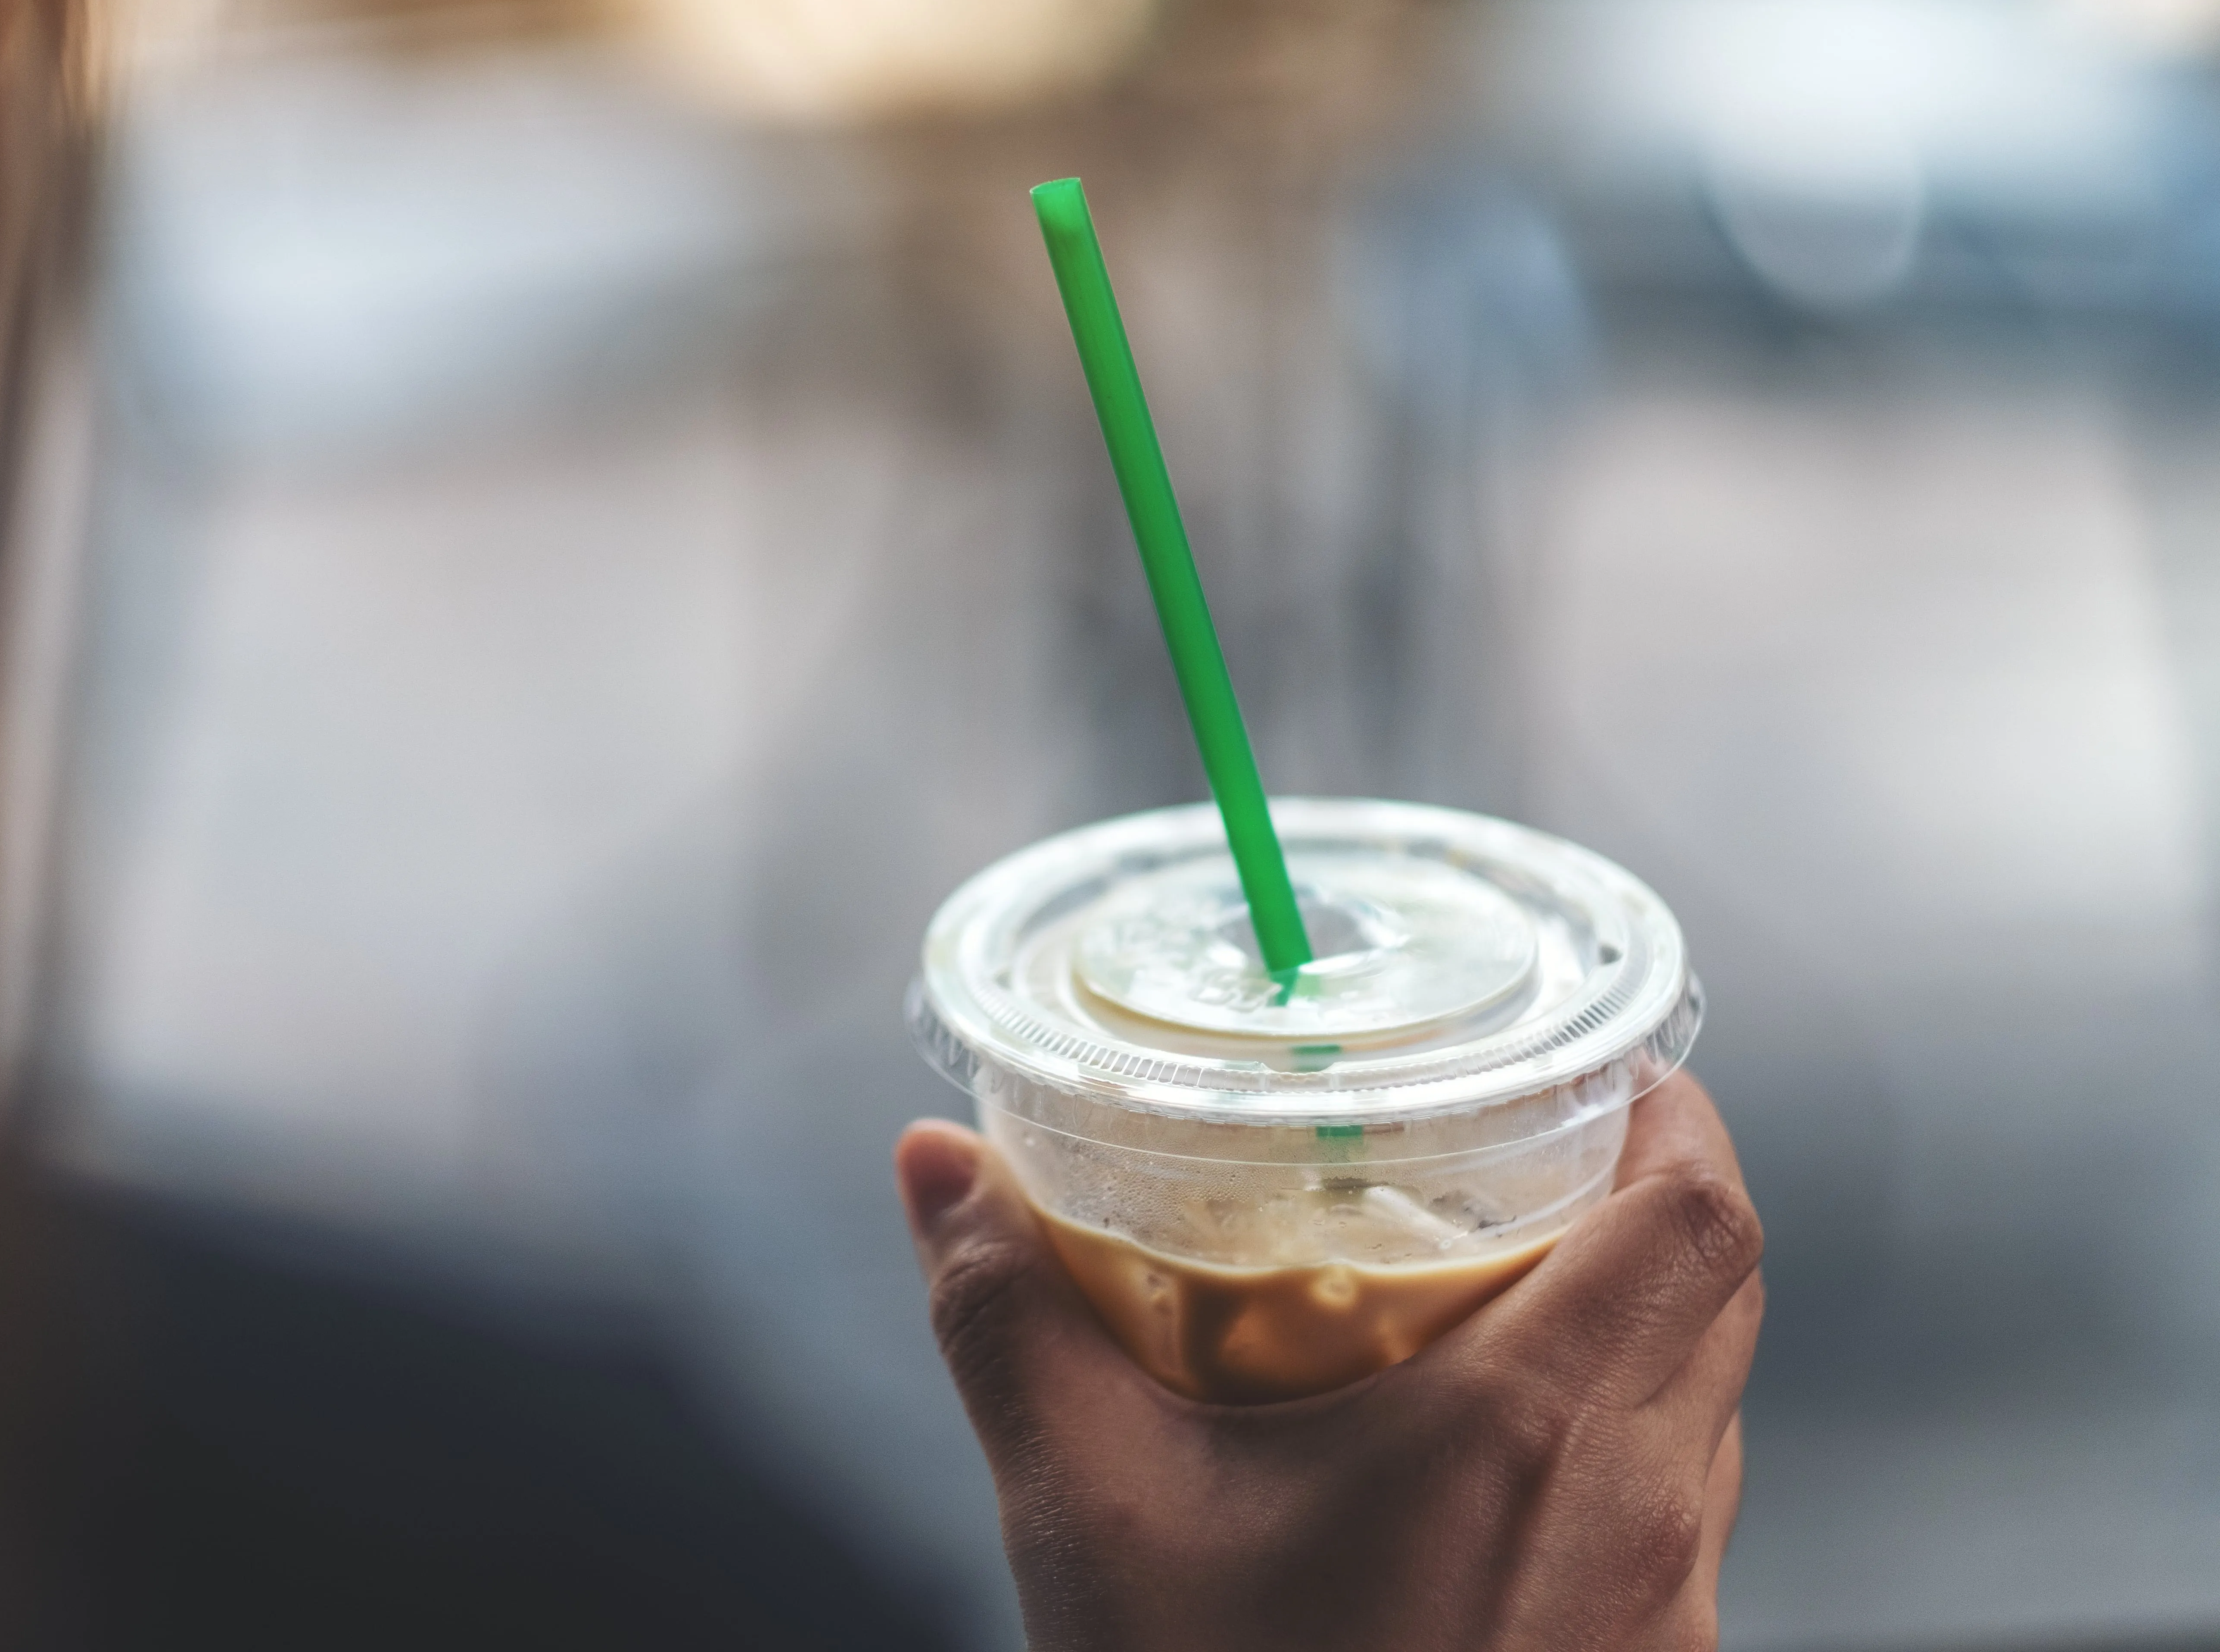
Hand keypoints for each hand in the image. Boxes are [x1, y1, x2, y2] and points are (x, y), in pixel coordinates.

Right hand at [893, 1072, 1762, 1651]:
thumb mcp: (1089, 1510)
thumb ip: (1012, 1319)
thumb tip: (934, 1165)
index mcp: (1534, 1431)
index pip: (1701, 1211)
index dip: (1672, 1104)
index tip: (1600, 1059)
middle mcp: (1637, 1513)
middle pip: (1722, 1288)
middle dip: (1640, 1191)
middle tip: (1527, 1147)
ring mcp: (1663, 1615)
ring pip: (1707, 1407)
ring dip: (1632, 1321)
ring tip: (1500, 1288)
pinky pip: (1678, 1518)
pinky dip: (1617, 1444)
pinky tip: (1487, 1465)